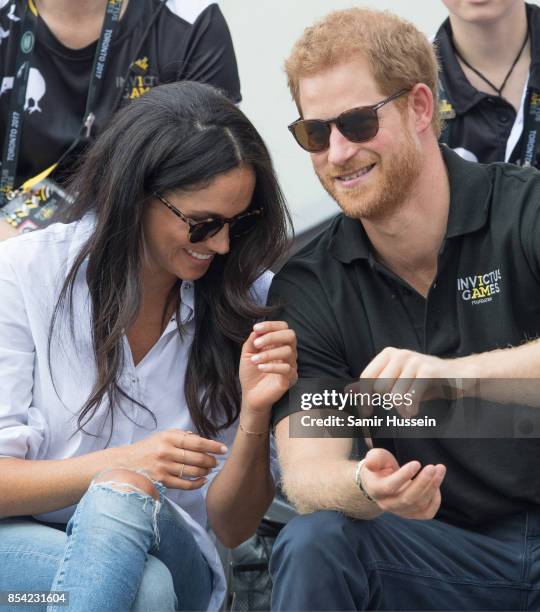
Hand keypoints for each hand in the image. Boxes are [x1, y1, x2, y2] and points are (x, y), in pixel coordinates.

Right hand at [120, 428, 227, 489]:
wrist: (125, 464)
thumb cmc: (148, 448)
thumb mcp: (163, 436)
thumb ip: (182, 436)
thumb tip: (203, 440)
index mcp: (169, 437)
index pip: (197, 442)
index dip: (213, 446)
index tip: (224, 449)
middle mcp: (167, 451)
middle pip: (198, 458)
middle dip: (211, 460)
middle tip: (217, 462)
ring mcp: (164, 467)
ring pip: (193, 471)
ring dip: (206, 471)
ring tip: (210, 469)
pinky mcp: (162, 481)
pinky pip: (185, 484)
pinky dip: (197, 483)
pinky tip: (203, 480)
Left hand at [239, 321, 296, 413]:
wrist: (250, 395)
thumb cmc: (251, 373)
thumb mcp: (248, 354)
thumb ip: (253, 340)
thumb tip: (257, 329)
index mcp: (278, 343)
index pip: (283, 327)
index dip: (271, 325)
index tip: (256, 328)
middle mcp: (287, 352)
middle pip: (290, 335)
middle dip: (272, 336)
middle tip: (256, 344)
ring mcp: (290, 365)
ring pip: (288, 351)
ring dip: (268, 354)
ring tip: (254, 361)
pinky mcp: (290, 378)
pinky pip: (286, 368)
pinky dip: (272, 366)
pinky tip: (260, 368)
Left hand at [359, 347, 478, 415]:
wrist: (459, 377)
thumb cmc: (425, 382)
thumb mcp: (397, 383)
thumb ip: (373, 386)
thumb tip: (348, 390)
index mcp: (388, 355)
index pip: (367, 377)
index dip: (363, 398)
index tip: (366, 414)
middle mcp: (400, 354)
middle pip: (379, 388)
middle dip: (385, 405)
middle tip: (396, 412)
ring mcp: (414, 360)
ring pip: (394, 394)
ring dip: (400, 409)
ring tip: (408, 412)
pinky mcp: (428, 370)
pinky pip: (410, 396)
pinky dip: (410, 408)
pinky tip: (414, 411)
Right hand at [360, 448, 445, 518]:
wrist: (381, 482)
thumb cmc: (379, 467)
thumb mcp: (375, 458)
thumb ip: (374, 458)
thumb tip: (370, 463)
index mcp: (376, 490)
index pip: (390, 487)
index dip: (404, 476)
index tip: (417, 463)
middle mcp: (387, 504)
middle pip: (408, 498)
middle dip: (423, 482)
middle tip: (432, 467)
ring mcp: (401, 512)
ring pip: (420, 504)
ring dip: (432, 486)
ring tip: (439, 469)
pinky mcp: (412, 515)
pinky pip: (427, 512)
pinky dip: (435, 500)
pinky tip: (436, 485)